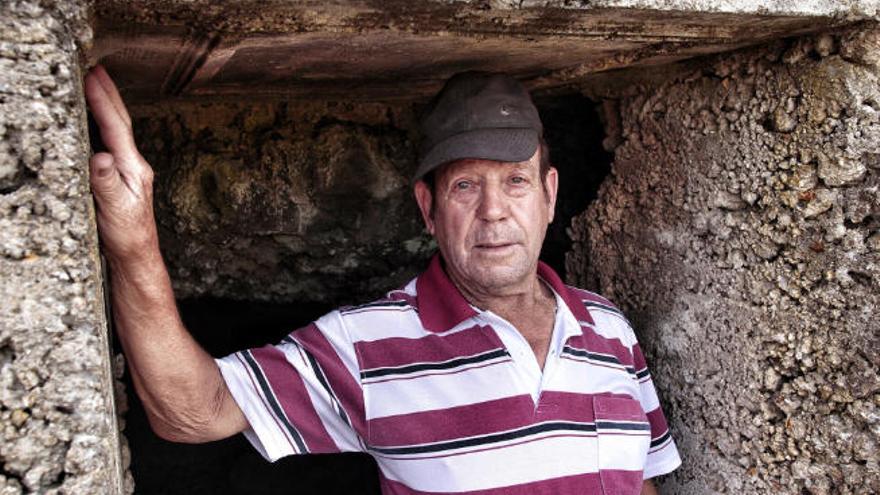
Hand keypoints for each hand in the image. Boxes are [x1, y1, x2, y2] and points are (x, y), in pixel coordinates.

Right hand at [84, 65, 158, 263]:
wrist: (136, 256)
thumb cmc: (126, 236)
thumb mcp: (114, 210)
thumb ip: (106, 182)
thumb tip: (99, 156)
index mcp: (134, 168)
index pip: (115, 127)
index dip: (101, 100)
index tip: (90, 74)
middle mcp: (134, 165)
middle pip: (120, 122)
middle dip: (107, 93)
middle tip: (95, 67)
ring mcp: (129, 171)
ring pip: (117, 130)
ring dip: (106, 106)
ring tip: (96, 85)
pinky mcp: (121, 179)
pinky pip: (111, 143)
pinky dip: (102, 126)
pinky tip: (95, 122)